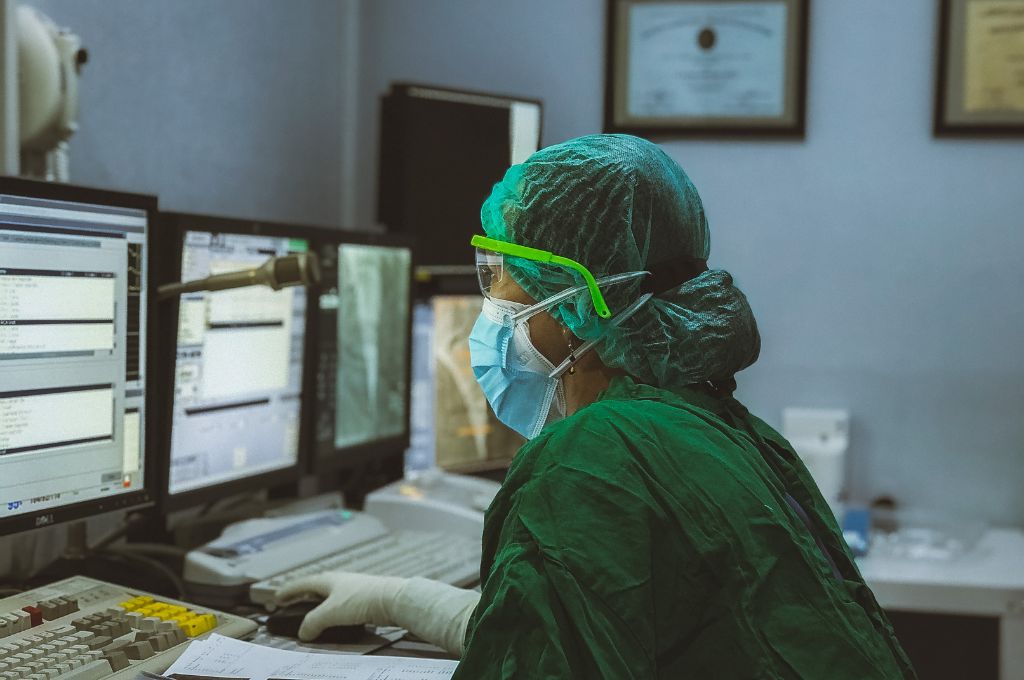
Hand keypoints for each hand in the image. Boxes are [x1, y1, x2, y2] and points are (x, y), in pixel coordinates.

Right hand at [275, 571, 406, 640]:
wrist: (393, 599)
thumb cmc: (362, 600)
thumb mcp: (331, 613)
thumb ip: (313, 623)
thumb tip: (303, 633)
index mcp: (328, 580)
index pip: (302, 584)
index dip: (288, 591)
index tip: (276, 597)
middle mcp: (340, 582)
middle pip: (315, 588)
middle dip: (302, 597)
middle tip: (291, 605)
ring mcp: (353, 589)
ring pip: (329, 597)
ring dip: (318, 606)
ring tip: (311, 616)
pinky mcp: (364, 599)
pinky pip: (341, 606)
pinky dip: (332, 613)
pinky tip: (335, 621)